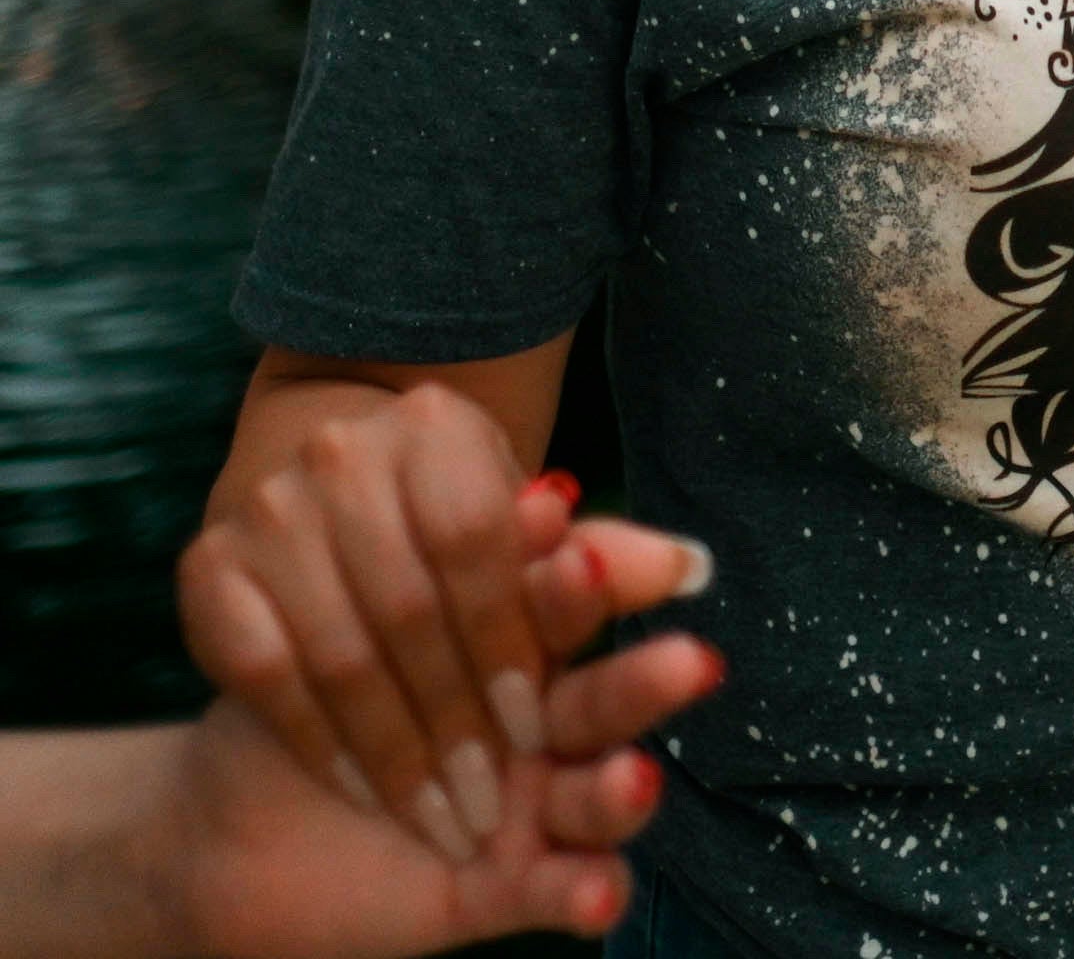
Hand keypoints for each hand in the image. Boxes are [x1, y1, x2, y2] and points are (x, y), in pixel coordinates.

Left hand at [166, 517, 726, 956]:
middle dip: (641, 683)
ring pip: (600, 799)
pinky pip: (558, 895)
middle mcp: (543, 733)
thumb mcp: (360, 629)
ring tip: (637, 779)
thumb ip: (448, 573)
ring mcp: (530, 815)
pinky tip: (598, 888)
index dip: (591, 590)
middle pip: (606, 704)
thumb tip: (551, 496)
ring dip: (623, 791)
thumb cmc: (303, 711)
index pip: (573, 615)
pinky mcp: (507, 892)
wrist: (231, 832)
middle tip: (689, 665)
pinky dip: (585, 893)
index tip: (585, 563)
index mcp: (523, 654)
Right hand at [182, 390, 695, 865]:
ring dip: (394, 748)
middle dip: (457, 716)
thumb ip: (602, 556)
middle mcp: (345, 455)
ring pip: (340, 651)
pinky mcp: (208, 568)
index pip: (482, 543)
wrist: (324, 493)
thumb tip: (692, 569)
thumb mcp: (529, 533)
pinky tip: (361, 789)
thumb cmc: (455, 522)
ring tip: (439, 816)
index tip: (542, 730)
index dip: (515, 642)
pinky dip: (319, 740)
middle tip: (492, 802)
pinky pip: (266, 673)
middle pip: (411, 607)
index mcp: (439, 429)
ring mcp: (268, 509)